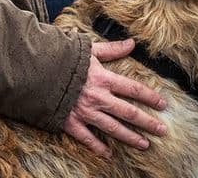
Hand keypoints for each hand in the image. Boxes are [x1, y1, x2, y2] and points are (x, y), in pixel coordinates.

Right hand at [62, 39, 168, 157]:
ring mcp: (85, 112)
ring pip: (113, 128)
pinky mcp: (70, 122)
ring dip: (131, 137)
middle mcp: (98, 98)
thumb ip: (111, 49)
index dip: (150, 97)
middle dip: (148, 123)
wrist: (34, 70)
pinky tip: (108, 154)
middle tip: (163, 131)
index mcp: (103, 79)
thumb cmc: (61, 57)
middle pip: (129, 112)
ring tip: (145, 145)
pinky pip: (87, 138)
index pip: (134, 89)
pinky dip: (98, 147)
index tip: (163, 104)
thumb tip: (131, 43)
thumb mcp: (88, 49)